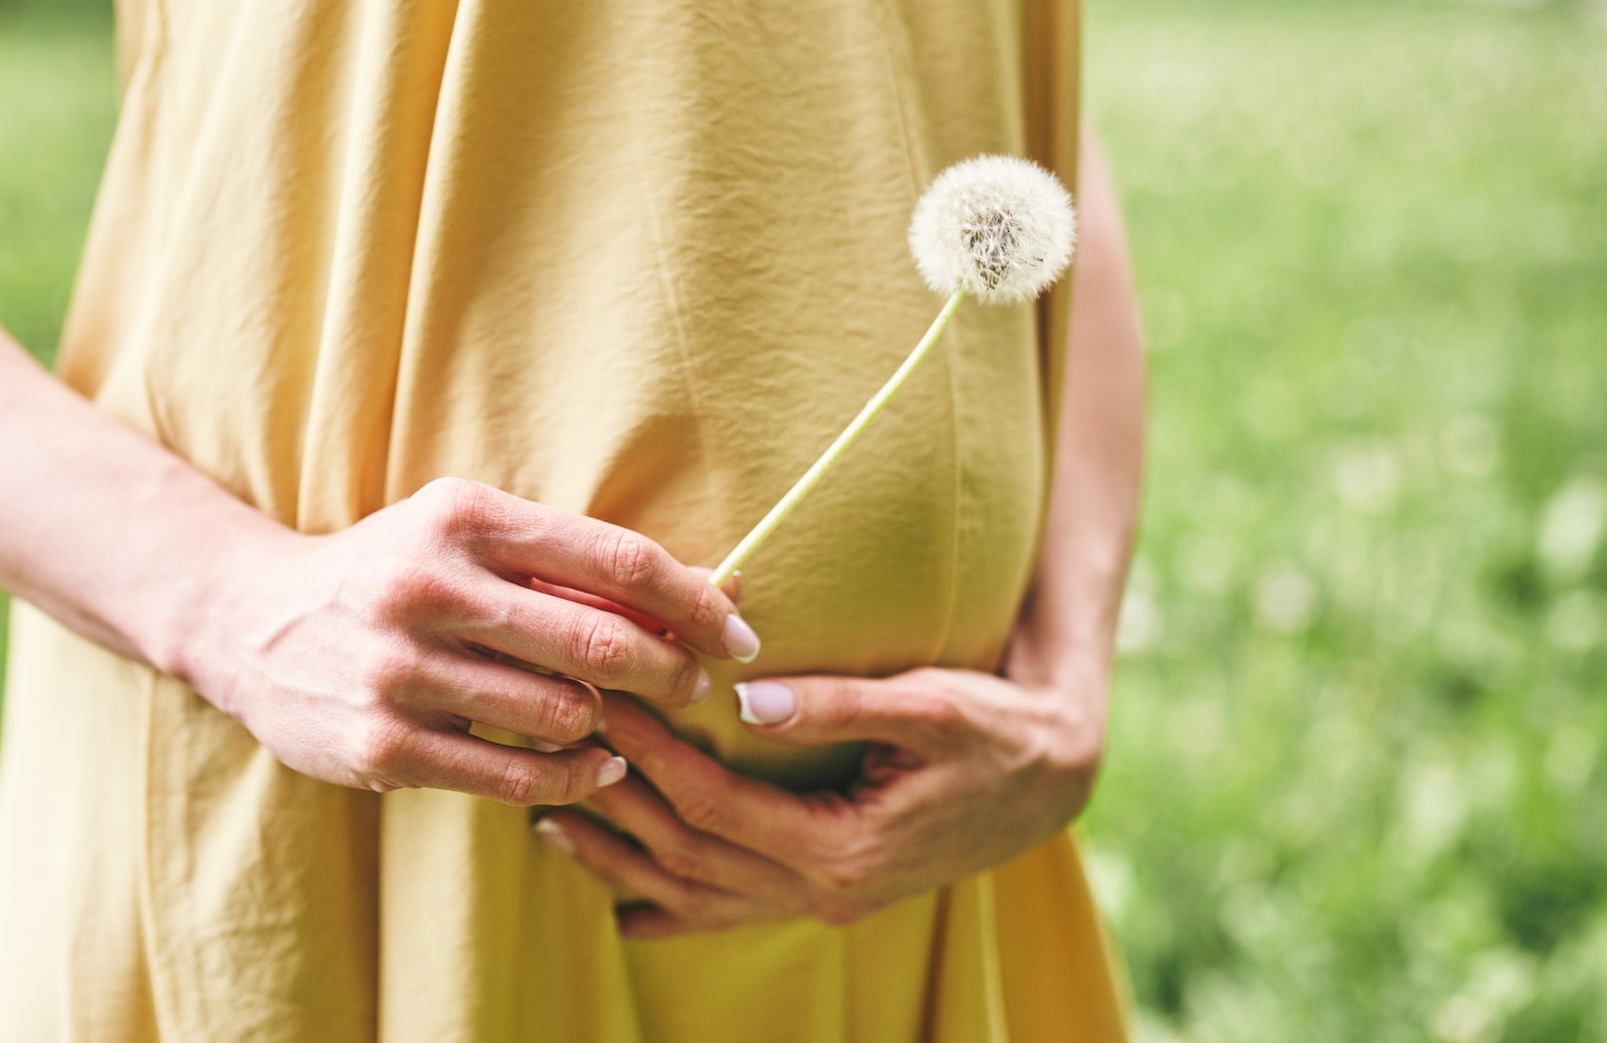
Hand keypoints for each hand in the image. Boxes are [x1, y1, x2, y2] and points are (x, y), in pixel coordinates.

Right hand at [175, 477, 762, 806]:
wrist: (249, 621)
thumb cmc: (391, 570)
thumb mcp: (465, 534)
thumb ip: (567, 560)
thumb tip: (705, 595)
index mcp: (463, 518)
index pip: (613, 559)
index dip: (693, 600)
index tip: (737, 631)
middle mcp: (429, 586)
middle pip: (599, 642)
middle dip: (670, 670)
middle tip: (694, 685)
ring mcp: (401, 671)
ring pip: (562, 714)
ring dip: (612, 726)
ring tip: (622, 722)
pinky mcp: (383, 746)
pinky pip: (514, 775)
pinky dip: (571, 774)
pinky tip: (591, 762)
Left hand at [534, 666, 1101, 937]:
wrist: (1053, 779)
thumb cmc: (996, 729)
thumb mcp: (928, 704)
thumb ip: (835, 703)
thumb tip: (748, 694)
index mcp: (842, 847)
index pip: (713, 803)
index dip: (650, 753)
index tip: (603, 699)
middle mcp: (824, 891)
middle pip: (688, 856)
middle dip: (616, 802)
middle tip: (558, 745)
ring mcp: (822, 902)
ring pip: (697, 896)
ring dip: (623, 863)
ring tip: (553, 822)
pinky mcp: (824, 895)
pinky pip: (729, 912)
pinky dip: (670, 908)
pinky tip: (621, 905)